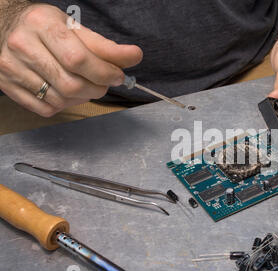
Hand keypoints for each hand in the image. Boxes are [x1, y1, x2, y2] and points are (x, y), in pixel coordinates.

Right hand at [0, 4, 142, 116]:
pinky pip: (46, 109)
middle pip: (72, 84)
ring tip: (88, 86)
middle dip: (98, 88)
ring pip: (61, 99)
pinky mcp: (7, 86)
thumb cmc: (45, 28)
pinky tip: (69, 93)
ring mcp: (12, 68)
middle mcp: (23, 45)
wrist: (3, 26)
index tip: (118, 75)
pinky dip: (65, 105)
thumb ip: (104, 45)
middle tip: (105, 82)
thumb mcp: (73, 27)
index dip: (105, 72)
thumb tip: (134, 56)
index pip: (79, 58)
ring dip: (84, 97)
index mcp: (42, 24)